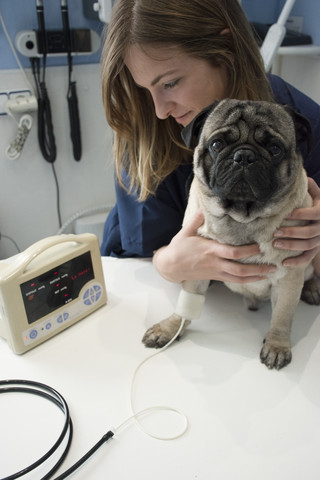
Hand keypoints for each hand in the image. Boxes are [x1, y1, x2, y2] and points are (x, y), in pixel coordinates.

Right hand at [153, 209, 275, 283]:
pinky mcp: (215, 277)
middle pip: (239, 269)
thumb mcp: (185, 232)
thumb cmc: (178, 248)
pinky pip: (234, 281)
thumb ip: (196, 220)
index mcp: (209, 250)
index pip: (232, 253)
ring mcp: (216, 272)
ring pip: (239, 278)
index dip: (247, 251)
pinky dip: (247, 280)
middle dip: (257, 268)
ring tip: (270, 273)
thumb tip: (203, 206)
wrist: (170, 267)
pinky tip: (257, 278)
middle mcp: (215, 263)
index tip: (259, 246)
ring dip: (256, 276)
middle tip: (273, 265)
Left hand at [273, 178, 319, 267]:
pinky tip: (284, 264)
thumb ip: (309, 186)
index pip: (314, 214)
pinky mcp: (315, 249)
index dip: (300, 214)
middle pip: (309, 232)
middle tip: (275, 233)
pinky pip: (308, 258)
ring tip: (275, 245)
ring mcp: (319, 239)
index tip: (284, 215)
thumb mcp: (314, 193)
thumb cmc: (314, 202)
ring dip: (292, 246)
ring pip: (308, 245)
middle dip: (292, 233)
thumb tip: (298, 175)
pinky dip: (297, 262)